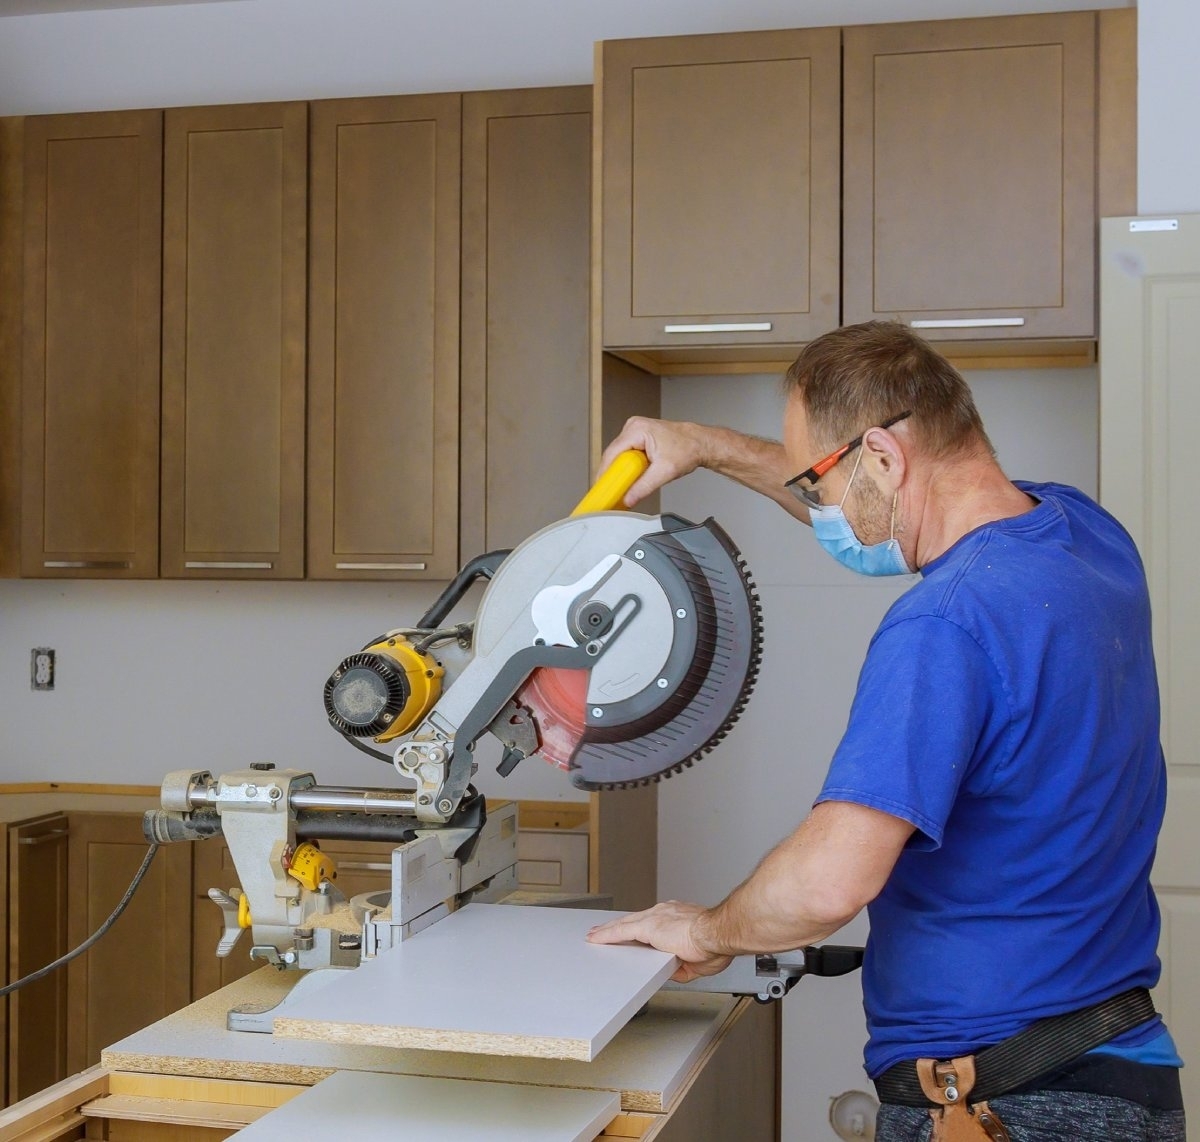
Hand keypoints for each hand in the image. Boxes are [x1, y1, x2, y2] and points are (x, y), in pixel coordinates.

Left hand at [586, 901, 733, 983]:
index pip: (651, 923)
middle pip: (633, 921)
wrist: (717, 934)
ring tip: (594, 936)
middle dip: (617, 926)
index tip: (630, 930)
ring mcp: (655, 918)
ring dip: (608, 931)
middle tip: (602, 931)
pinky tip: (596, 938)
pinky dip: (607, 935)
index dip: (637, 927)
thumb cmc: (715, 945)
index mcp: (677, 918)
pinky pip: (622, 931)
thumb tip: (672, 971)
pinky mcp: (648, 926)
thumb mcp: (696, 962)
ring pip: (624, 924)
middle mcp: (664, 913)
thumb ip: (680, 966)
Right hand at [598, 417, 712, 507]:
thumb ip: (644, 487)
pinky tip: (628, 477)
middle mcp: (633, 427)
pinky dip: (626, 467)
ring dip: (619, 471)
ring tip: (621, 486)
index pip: (612, 454)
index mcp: (637, 430)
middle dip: (612, 474)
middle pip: (613, 455)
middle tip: (611, 492)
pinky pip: (626, 454)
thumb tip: (629, 498)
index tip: (602, 488)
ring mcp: (635, 431)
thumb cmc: (688, 449)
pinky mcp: (638, 437)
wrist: (700, 443)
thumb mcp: (665, 472)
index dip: (604, 473)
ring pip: (619, 455)